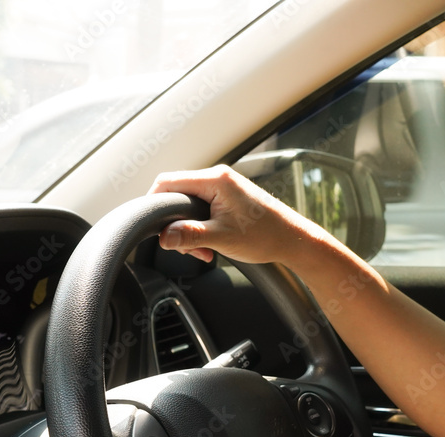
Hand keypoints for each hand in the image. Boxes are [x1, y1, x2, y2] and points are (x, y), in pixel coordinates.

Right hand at [149, 165, 326, 265]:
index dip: (154, 203)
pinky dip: (200, 228)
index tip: (151, 226)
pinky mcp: (228, 198)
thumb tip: (164, 237)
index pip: (168, 182)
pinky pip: (202, 209)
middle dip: (175, 223)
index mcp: (215, 180)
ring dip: (189, 230)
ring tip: (201, 250)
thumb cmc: (265, 236)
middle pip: (177, 195)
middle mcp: (218, 178)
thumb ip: (190, 235)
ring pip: (189, 205)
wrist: (292, 240)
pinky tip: (209, 246)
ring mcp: (224, 187)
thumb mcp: (221, 238)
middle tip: (185, 247)